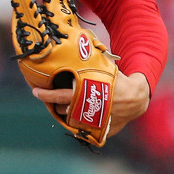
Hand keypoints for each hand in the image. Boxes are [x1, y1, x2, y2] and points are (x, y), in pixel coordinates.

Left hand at [32, 70, 149, 138]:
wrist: (137, 98)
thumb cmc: (117, 80)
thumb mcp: (102, 68)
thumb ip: (88, 62)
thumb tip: (75, 42)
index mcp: (88, 93)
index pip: (61, 96)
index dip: (46, 95)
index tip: (35, 92)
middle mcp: (90, 110)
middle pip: (63, 109)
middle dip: (56, 103)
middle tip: (52, 97)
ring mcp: (96, 123)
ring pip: (71, 120)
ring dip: (67, 113)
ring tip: (66, 105)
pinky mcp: (103, 132)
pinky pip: (84, 130)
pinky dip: (80, 123)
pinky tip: (79, 115)